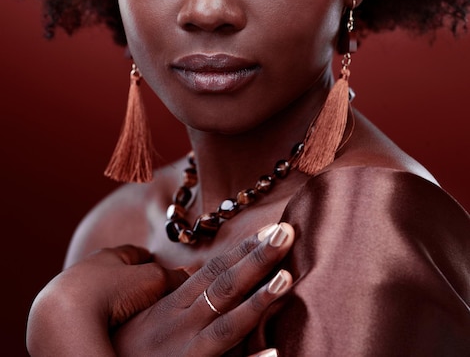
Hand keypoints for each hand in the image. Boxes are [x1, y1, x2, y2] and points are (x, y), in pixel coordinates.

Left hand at [26, 244, 186, 356]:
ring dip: (110, 298)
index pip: (133, 253)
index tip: (158, 267)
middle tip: (145, 293)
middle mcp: (88, 267)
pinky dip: (96, 313)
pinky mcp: (62, 312)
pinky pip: (85, 309)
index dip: (149, 260)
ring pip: (97, 290)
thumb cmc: (111, 292)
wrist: (66, 318)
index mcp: (109, 254)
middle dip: (128, 279)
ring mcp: (72, 289)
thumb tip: (189, 278)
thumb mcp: (152, 280)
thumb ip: (172, 278)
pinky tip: (104, 324)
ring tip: (124, 312)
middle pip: (114, 271)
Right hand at [113, 223, 293, 355]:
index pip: (213, 270)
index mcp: (172, 306)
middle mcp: (180, 325)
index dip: (243, 248)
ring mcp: (187, 355)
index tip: (270, 227)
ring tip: (288, 278)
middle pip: (224, 286)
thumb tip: (192, 274)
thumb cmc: (120, 347)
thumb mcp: (143, 316)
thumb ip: (170, 296)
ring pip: (227, 324)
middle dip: (257, 258)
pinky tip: (275, 353)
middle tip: (287, 231)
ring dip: (258, 301)